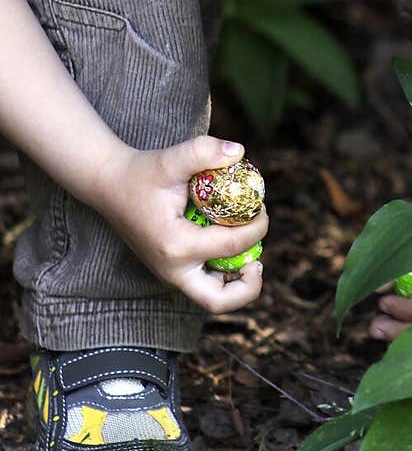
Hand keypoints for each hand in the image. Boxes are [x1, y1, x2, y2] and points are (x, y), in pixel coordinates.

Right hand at [93, 136, 267, 313]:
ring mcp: (171, 275)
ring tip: (249, 255)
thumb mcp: (170, 158)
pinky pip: (206, 285)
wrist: (110, 186)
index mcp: (176, 245)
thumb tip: (239, 151)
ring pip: (213, 299)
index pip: (233, 246)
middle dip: (248, 286)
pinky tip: (232, 248)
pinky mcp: (173, 273)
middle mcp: (173, 270)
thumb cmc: (142, 173)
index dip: (258, 228)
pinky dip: (224, 275)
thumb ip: (203, 150)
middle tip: (258, 260)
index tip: (262, 208)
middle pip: (219, 300)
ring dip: (237, 283)